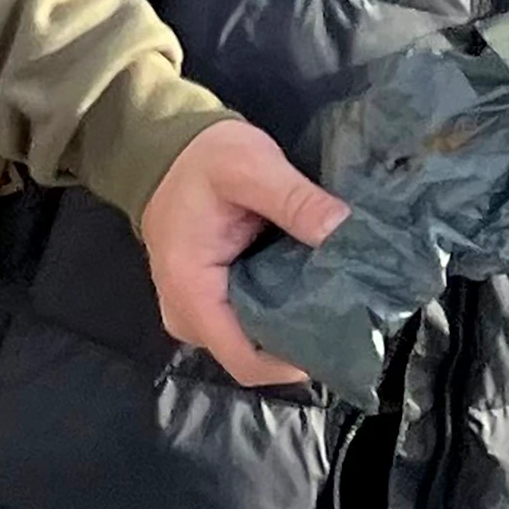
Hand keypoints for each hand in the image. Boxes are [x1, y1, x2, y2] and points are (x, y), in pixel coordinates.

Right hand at [138, 116, 351, 389]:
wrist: (162, 144)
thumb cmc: (201, 158)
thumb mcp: (252, 167)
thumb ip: (297, 200)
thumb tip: (346, 231)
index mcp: (191, 290)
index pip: (243, 361)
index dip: (293, 363)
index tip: (339, 340)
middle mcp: (185, 311)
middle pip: (247, 357)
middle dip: (296, 344)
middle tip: (343, 316)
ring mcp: (192, 308)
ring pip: (246, 343)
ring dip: (286, 330)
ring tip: (328, 302)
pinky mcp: (204, 297)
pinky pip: (242, 323)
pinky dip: (274, 313)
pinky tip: (306, 290)